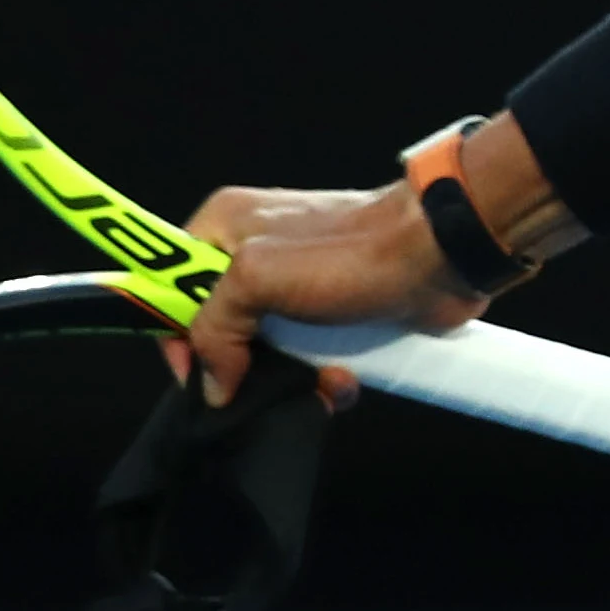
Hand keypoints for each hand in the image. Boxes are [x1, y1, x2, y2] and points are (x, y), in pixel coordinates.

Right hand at [171, 182, 485, 408]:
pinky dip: (323, 379)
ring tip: (321, 380)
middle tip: (262, 383)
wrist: (440, 256)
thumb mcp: (259, 277)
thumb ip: (216, 325)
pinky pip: (309, 361)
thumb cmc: (352, 252)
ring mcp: (297, 286)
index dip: (177, 334)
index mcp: (224, 226)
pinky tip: (344, 379)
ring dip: (290, 380)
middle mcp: (254, 253)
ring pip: (266, 355)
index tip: (198, 375)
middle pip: (220, 329)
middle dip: (242, 367)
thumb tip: (215, 381)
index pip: (169, 286)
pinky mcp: (332, 315)